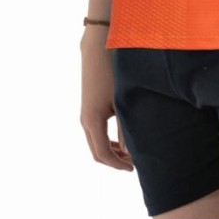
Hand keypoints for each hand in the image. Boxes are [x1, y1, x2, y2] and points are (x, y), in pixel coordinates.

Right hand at [79, 26, 133, 170]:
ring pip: (95, 142)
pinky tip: (122, 137)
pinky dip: (107, 140)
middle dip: (114, 161)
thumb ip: (125, 128)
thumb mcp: (122, 101)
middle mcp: (85, 120)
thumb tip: (129, 152)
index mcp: (92, 121)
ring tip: (130, 153)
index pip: (103, 154)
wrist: (98, 49)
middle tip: (133, 164)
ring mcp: (85, 113)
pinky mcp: (89, 106)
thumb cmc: (112, 72)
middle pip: (97, 152)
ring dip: (111, 151)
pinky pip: (95, 132)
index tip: (133, 169)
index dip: (117, 165)